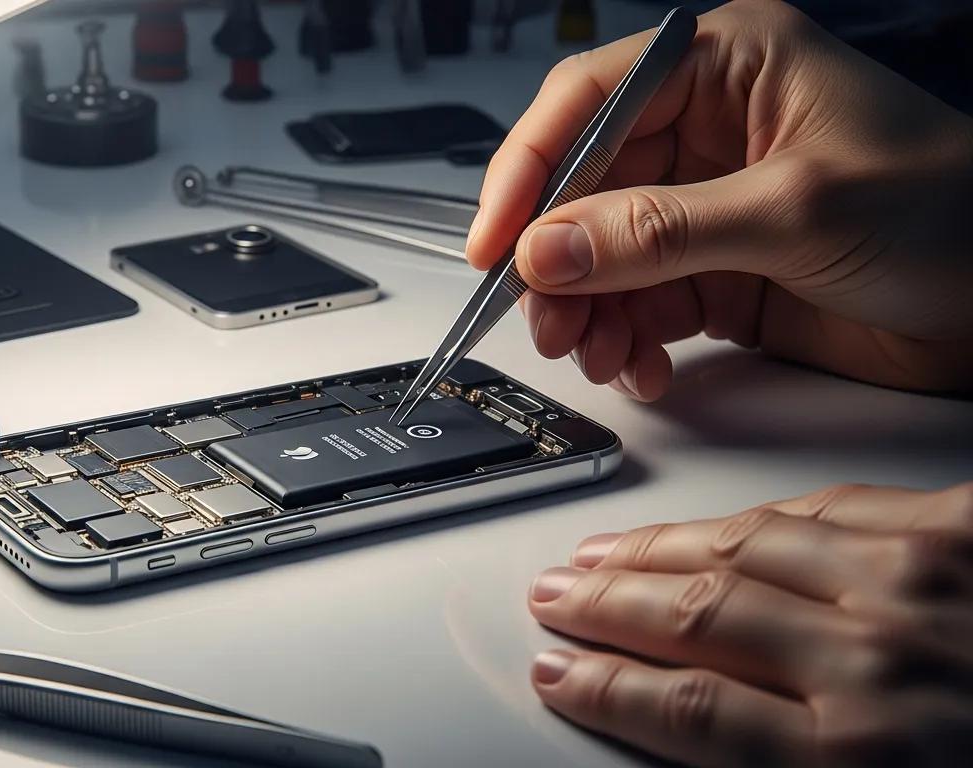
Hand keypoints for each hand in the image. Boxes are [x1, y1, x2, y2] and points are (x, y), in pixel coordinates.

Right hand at [466, 0, 972, 399]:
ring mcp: (709, 207)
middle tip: (549, 321)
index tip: (496, 242)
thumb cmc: (956, 211)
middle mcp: (709, 133)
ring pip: (601, 257)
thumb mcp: (797, 209)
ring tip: (597, 355)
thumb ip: (661, 230)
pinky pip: (639, 305)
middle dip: (557, 263)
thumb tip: (551, 248)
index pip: (588, 103)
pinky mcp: (719, 273)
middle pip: (583, 190)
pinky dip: (627, 342)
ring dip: (587, 313)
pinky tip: (642, 366)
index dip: (529, 170)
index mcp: (729, 68)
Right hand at [527, 482, 972, 766]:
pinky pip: (835, 504)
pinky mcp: (964, 527)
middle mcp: (877, 661)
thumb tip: (697, 741)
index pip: (688, 712)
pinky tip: (724, 521)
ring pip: (748, 546)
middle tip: (556, 597)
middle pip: (698, 618)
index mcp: (861, 759)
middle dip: (606, 606)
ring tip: (608, 553)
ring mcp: (920, 580)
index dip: (605, 689)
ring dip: (660, 548)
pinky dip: (764, 514)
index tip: (559, 673)